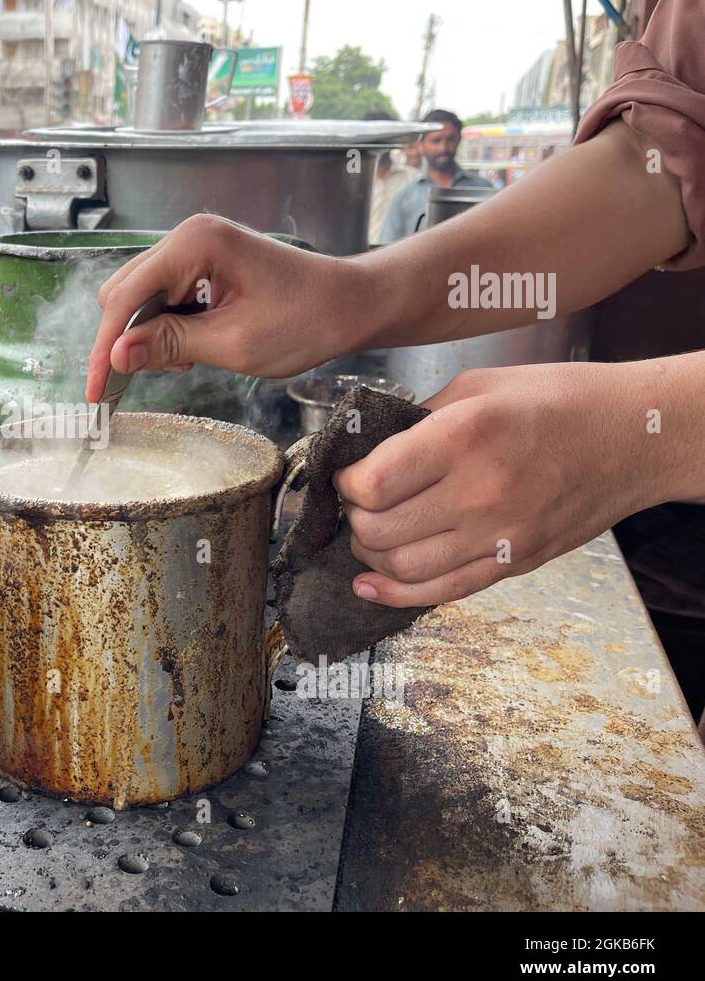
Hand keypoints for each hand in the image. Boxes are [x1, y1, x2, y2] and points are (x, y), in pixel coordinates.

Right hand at [84, 214, 357, 401]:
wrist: (350, 305)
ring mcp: (194, 248)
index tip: (97, 390)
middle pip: (123, 292)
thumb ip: (170, 345)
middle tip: (145, 380)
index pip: (126, 297)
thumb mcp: (233, 343)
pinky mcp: (201, 264)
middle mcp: (187, 236)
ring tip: (188, 361)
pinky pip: (163, 297)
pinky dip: (167, 327)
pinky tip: (195, 347)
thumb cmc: (306, 319)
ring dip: (149, 335)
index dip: (106, 346)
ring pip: (140, 297)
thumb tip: (116, 355)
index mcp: (194, 243)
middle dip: (127, 339)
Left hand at [334, 363, 664, 606]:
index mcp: (464, 437)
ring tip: (370, 534)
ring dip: (369, 555)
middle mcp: (479, 492)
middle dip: (354, 518)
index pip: (372, 483)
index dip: (345, 482)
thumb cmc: (558, 400)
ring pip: (401, 568)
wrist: (634, 437)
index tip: (348, 474)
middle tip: (358, 504)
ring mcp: (500, 535)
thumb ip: (418, 420)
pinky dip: (394, 594)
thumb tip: (368, 448)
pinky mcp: (515, 563)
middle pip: (378, 530)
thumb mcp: (478, 386)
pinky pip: (441, 592)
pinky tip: (368, 585)